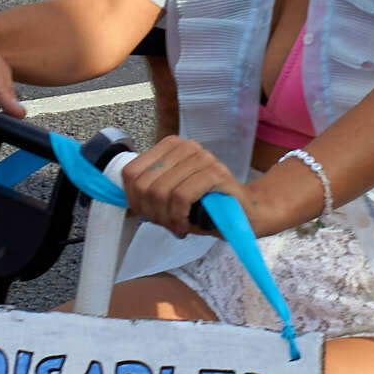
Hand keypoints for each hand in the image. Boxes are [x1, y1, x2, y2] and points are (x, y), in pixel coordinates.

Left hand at [117, 133, 242, 237]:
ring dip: (166, 218)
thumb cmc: (205, 206)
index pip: (131, 173)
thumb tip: (128, 200)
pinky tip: (185, 226)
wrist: (244, 212)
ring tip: (177, 226)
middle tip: (166, 224)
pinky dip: (178, 217)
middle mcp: (186, 147)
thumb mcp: (170, 196)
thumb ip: (149, 192)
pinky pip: (181, 197)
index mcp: (170, 146)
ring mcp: (202, 158)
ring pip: (161, 191)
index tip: (148, 214)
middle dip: (151, 212)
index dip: (134, 200)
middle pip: (145, 185)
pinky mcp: (216, 173)